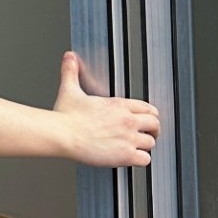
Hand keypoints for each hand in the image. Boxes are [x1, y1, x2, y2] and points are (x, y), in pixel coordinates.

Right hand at [53, 51, 160, 166]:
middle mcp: (127, 120)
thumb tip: (69, 57)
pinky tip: (132, 158)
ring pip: (151, 143)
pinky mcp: (124, 155)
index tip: (146, 119)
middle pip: (155, 125)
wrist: (62, 135)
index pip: (148, 108)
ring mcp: (128, 138)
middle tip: (148, 134)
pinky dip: (140, 160)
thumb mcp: (69, 89)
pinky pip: (145, 159)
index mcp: (119, 105)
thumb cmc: (65, 116)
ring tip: (137, 147)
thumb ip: (71, 71)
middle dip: (152, 130)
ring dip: (145, 146)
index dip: (149, 115)